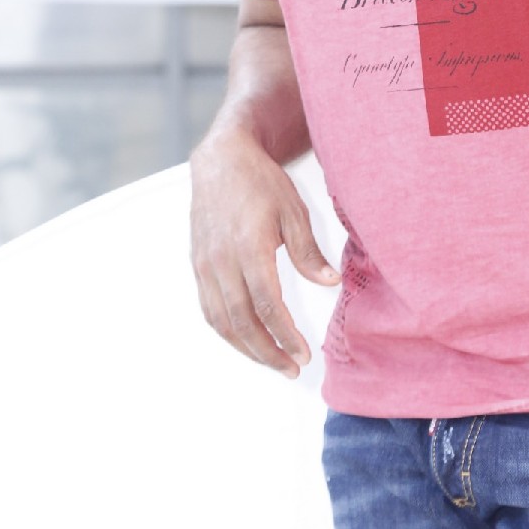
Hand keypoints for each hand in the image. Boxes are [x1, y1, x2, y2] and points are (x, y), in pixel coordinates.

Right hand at [190, 129, 339, 377]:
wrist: (222, 160)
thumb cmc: (261, 183)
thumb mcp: (293, 211)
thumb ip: (308, 252)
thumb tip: (330, 283)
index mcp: (249, 247)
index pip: (266, 304)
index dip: (285, 334)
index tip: (304, 353)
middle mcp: (222, 261)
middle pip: (242, 321)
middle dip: (268, 351)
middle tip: (292, 367)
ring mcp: (206, 265)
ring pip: (221, 321)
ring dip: (247, 348)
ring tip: (273, 361)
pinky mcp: (198, 265)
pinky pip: (209, 309)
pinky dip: (227, 331)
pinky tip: (246, 340)